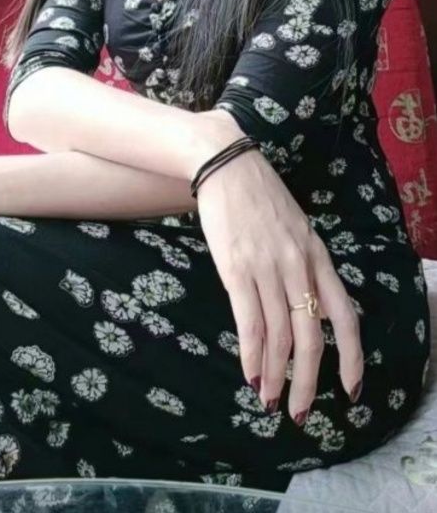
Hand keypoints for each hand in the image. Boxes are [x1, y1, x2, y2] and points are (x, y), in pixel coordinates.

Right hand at [195, 143, 363, 422]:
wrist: (227, 164)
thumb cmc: (259, 197)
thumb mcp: (297, 229)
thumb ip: (305, 267)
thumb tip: (307, 310)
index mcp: (318, 256)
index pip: (345, 316)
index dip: (351, 358)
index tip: (351, 391)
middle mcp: (299, 266)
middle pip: (311, 337)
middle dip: (307, 382)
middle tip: (299, 413)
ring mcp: (268, 268)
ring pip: (279, 337)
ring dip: (275, 376)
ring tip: (269, 400)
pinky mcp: (237, 269)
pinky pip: (249, 322)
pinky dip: (251, 355)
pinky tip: (250, 375)